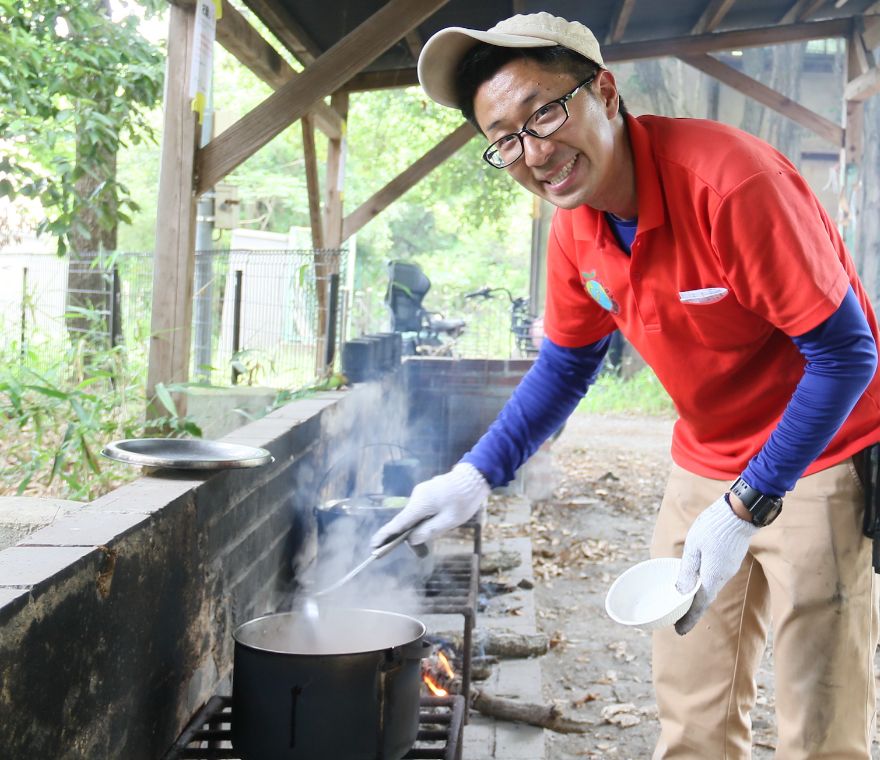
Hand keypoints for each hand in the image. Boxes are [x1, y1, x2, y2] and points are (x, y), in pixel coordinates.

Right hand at [370, 462, 489, 547]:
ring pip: (414, 515)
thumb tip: (411, 539)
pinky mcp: (427, 492)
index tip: (373, 547)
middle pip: (405, 521)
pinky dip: (423, 519)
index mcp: (420, 505)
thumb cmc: (463, 500)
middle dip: (408, 537)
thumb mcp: (449, 521)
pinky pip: (421, 509)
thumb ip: (429, 531)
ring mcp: (421, 493)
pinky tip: (436, 524)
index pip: (397, 524)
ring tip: (433, 539)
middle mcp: (416, 497)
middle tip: (421, 553)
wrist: (473, 478)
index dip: (385, 536)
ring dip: (418, 528)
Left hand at [674, 494, 757, 634]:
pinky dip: (705, 584)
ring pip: (711, 588)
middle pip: (706, 598)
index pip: (699, 604)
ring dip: (699, 597)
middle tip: (679, 619)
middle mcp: (723, 576)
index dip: (689, 619)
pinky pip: (716, 578)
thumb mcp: (693, 548)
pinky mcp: (731, 561)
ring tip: (685, 603)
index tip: (679, 631)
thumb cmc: (713, 527)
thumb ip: (687, 570)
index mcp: (712, 576)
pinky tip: (697, 582)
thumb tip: (680, 592)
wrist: (740, 513)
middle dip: (693, 610)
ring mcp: (729, 568)